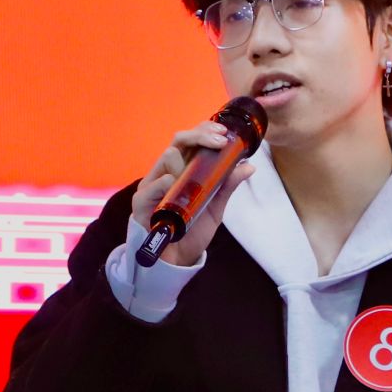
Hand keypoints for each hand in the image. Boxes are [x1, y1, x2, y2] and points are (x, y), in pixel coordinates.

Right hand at [132, 119, 255, 265]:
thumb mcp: (214, 207)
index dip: (205, 131)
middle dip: (200, 136)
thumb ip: (227, 186)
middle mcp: (166, 172)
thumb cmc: (191, 231)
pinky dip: (168, 182)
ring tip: (197, 179)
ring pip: (167, 156)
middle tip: (220, 141)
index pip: (191, 140)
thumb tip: (249, 166)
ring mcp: (152, 185)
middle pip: (178, 140)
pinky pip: (154, 184)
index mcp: (182, 169)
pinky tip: (177, 187)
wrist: (177, 260)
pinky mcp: (141, 201)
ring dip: (187, 162)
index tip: (225, 134)